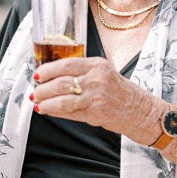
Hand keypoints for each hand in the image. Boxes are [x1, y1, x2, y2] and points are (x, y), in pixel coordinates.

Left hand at [30, 57, 157, 141]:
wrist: (141, 110)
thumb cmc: (120, 92)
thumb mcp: (104, 73)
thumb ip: (82, 72)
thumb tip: (53, 76)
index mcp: (97, 65)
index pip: (66, 64)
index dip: (48, 69)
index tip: (37, 74)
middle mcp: (96, 79)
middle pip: (61, 82)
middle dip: (43, 88)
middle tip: (35, 91)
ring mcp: (96, 97)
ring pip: (62, 99)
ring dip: (46, 102)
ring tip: (38, 103)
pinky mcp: (95, 113)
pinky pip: (69, 113)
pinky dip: (55, 112)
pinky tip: (47, 111)